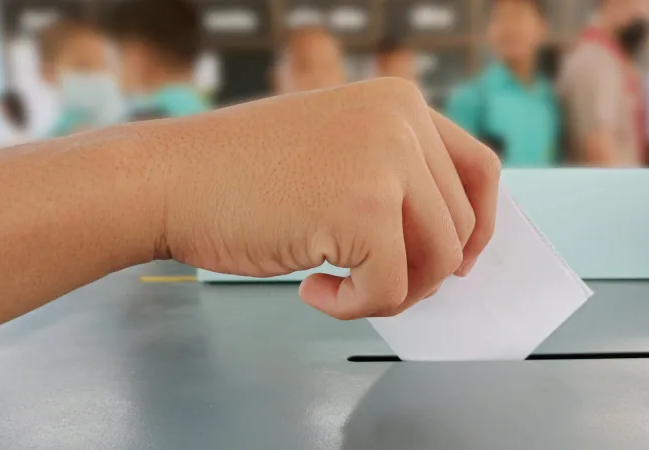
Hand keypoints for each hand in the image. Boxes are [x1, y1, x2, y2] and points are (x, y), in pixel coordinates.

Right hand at [144, 78, 500, 318]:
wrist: (168, 179)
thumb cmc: (239, 174)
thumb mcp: (338, 150)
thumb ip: (394, 177)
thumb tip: (446, 244)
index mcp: (400, 102)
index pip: (480, 169)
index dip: (478, 225)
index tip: (461, 260)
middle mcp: (402, 122)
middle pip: (459, 225)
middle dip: (423, 271)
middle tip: (371, 282)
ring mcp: (385, 161)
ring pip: (438, 262)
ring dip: (392, 291)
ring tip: (341, 284)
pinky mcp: (363, 209)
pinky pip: (391, 288)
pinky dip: (356, 306)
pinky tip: (313, 289)